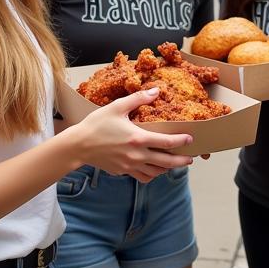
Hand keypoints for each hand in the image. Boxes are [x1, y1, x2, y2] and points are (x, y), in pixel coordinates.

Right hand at [68, 89, 193, 183]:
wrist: (78, 146)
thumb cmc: (96, 124)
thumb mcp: (117, 107)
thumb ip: (138, 99)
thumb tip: (156, 91)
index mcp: (138, 139)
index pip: (166, 142)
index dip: (181, 141)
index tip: (190, 139)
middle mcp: (136, 155)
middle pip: (166, 163)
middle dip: (181, 161)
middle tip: (190, 158)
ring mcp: (129, 166)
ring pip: (154, 173)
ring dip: (166, 169)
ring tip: (173, 164)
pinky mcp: (122, 172)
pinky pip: (141, 177)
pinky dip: (150, 174)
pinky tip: (152, 168)